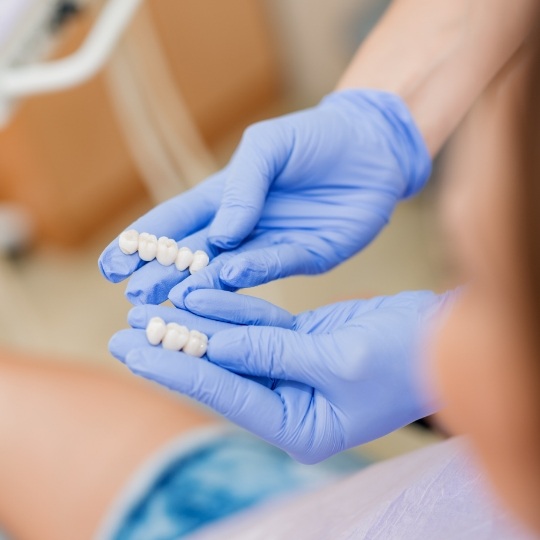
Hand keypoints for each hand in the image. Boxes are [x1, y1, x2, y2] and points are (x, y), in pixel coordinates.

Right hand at [99, 90, 430, 306]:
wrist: (372, 148)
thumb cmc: (315, 138)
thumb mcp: (268, 147)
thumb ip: (241, 186)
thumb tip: (220, 235)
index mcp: (227, 196)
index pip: (175, 221)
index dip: (143, 242)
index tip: (113, 265)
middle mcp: (244, 226)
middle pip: (194, 255)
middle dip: (163, 275)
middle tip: (136, 296)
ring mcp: (272, 244)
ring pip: (228, 270)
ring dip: (200, 285)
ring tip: (171, 299)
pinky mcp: (306, 256)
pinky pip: (274, 267)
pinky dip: (250, 275)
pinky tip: (226, 279)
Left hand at [109, 289, 451, 462]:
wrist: (441, 336)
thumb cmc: (405, 359)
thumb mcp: (341, 360)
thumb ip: (275, 352)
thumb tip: (216, 345)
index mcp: (300, 425)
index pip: (224, 392)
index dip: (175, 368)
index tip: (131, 350)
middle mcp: (289, 402)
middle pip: (219, 371)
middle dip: (172, 349)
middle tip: (124, 330)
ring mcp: (292, 370)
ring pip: (232, 344)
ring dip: (195, 324)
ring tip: (151, 306)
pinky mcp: (299, 343)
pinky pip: (255, 325)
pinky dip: (229, 309)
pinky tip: (198, 294)